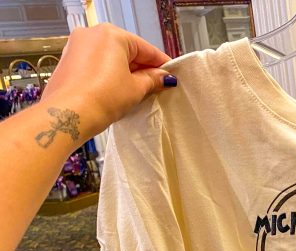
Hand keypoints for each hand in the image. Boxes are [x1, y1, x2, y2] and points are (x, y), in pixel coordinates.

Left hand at [41, 23, 175, 138]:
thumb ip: (153, 79)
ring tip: (138, 92)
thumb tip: (164, 77)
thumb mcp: (136, 89)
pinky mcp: (68, 62)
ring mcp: (77, 47)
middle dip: (142, 69)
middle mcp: (92, 34)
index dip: (161, 64)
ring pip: (111, 58)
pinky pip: (97, 64)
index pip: (145, 49)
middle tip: (157, 87)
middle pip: (127, 51)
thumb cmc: (100, 98)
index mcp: (112, 34)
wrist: (68, 115)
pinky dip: (109, 75)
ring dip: (126, 73)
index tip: (171, 75)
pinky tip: (118, 92)